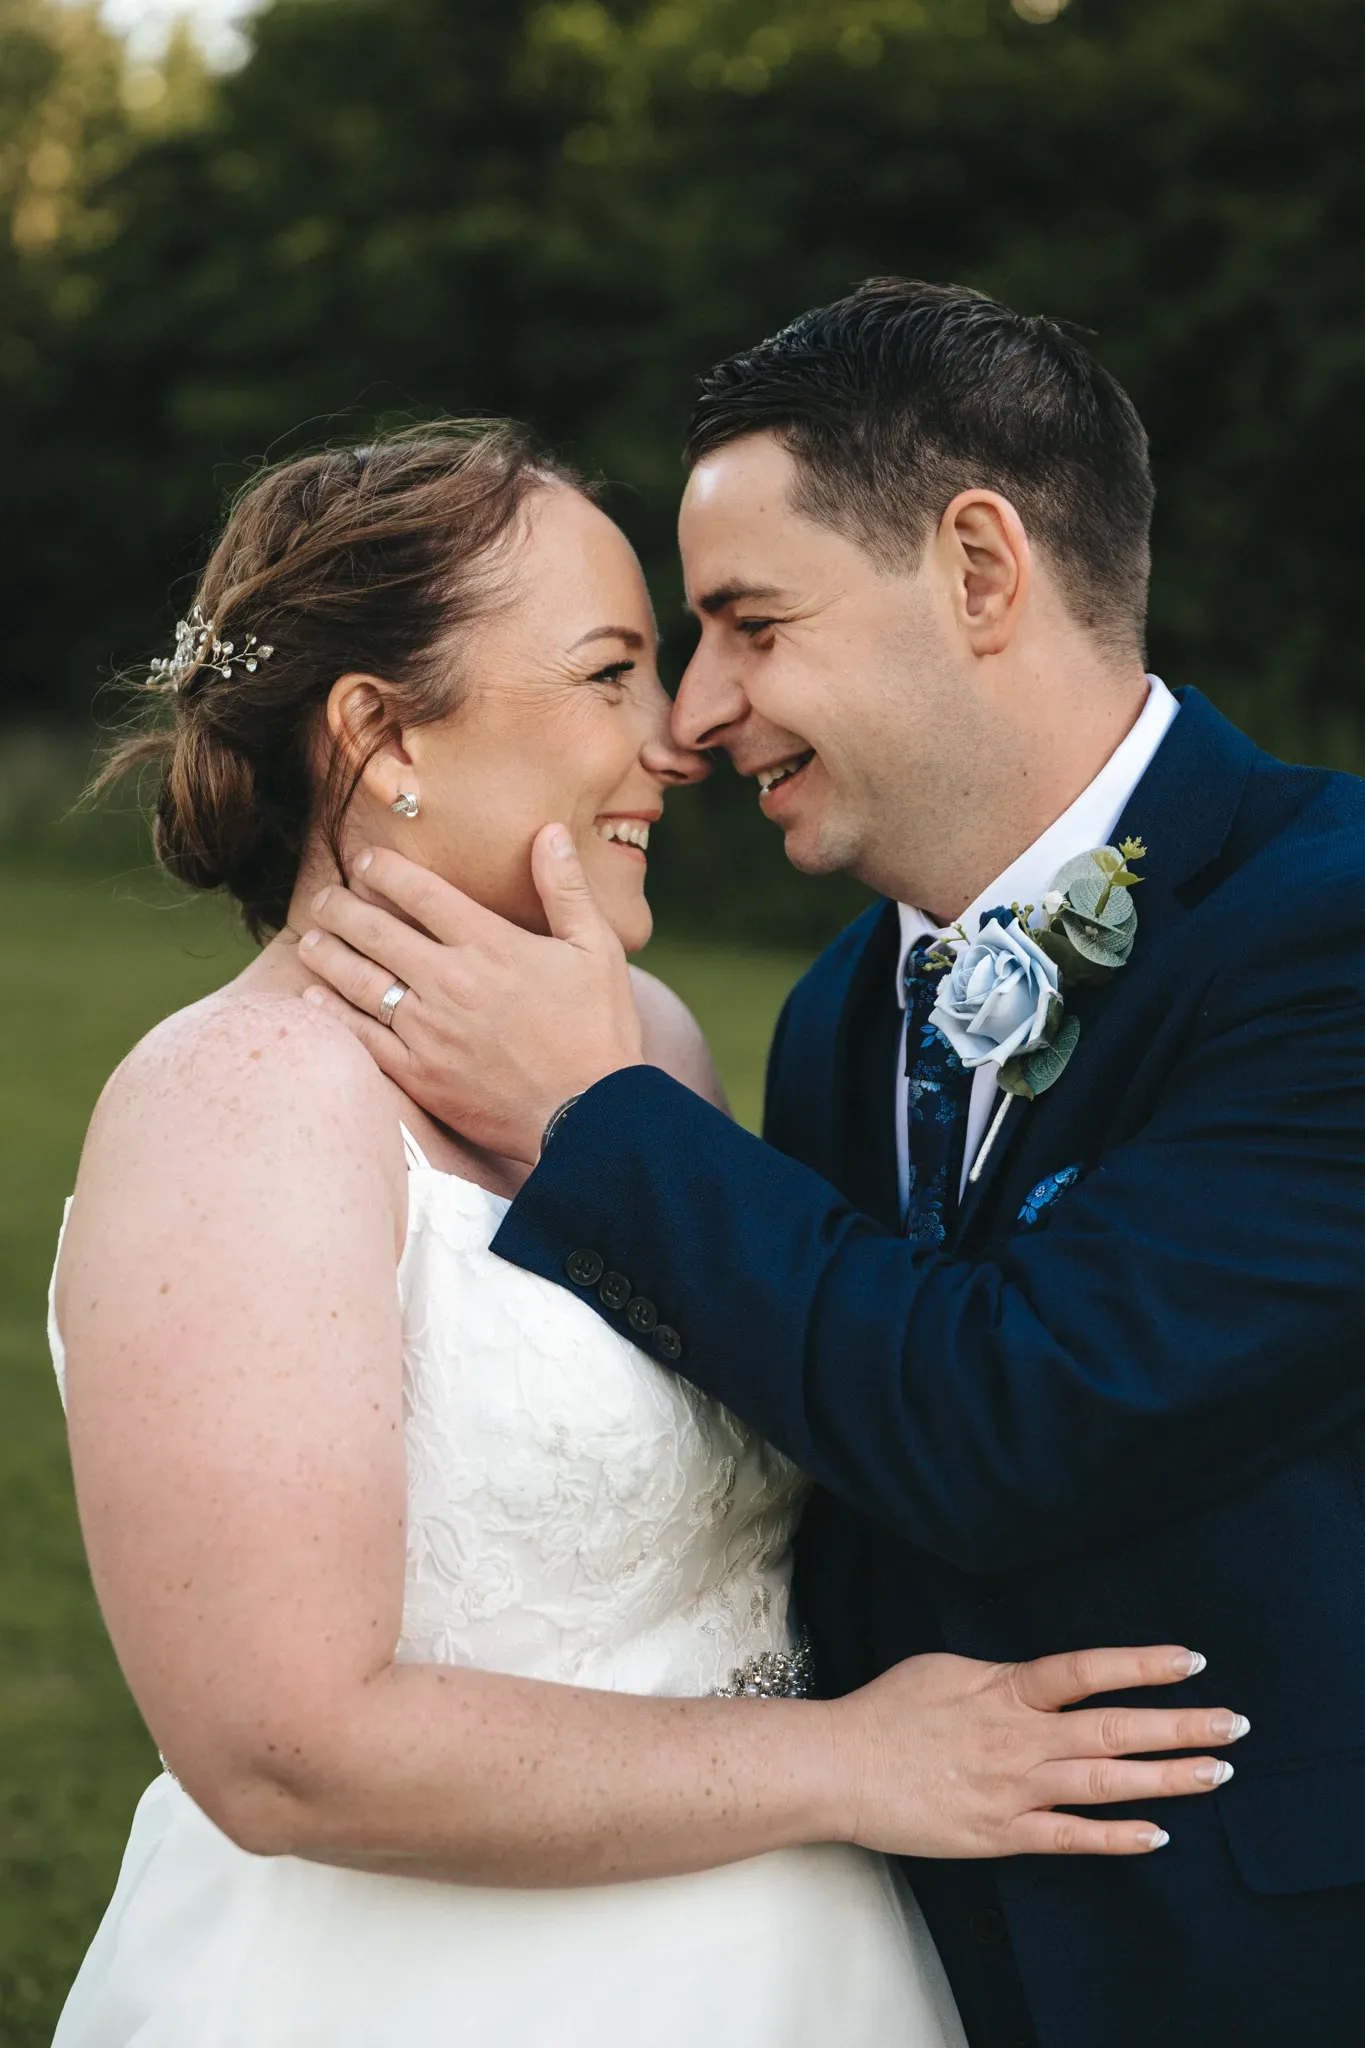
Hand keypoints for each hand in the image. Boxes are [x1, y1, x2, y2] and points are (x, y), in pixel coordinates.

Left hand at [299, 826, 644, 1162]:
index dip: (384, 871)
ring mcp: (430, 1031)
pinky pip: (363, 1038)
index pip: (421, 893)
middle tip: (324, 899)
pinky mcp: (421, 1075)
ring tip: (310, 941)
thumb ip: (566, 888)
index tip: (362, 862)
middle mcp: (451, 982)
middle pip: (376, 932)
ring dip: (328, 955)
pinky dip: (332, 1015)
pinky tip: (313, 1000)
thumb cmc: (599, 1030)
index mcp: (490, 945)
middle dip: (342, 909)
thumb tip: (548, 832)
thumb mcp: (596, 949)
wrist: (593, 1115)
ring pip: (360, 982)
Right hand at [830, 1644, 1246, 1857]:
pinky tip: (1156, 1835)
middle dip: (1180, 1725)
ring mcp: (1013, 1789)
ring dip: (1165, 1778)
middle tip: (1234, 1724)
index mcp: (1005, 1689)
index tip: (1190, 1660)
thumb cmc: (885, 1710)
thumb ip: (1000, 1676)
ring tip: (1216, 1773)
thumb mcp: (944, 1668)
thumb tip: (1039, 1680)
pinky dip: (1114, 1837)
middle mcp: (1019, 1737)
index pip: (1087, 1670)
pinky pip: (1068, 1837)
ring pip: (1104, 1782)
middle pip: (1113, 1727)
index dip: (1141, 1664)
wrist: (839, 1767)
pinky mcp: (999, 1834)